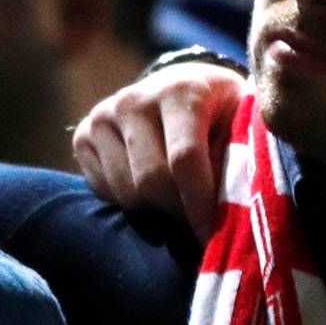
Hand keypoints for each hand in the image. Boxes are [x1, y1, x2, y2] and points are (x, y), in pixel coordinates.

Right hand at [71, 61, 244, 239]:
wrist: (180, 85)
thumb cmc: (221, 112)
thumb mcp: (243, 126)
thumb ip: (239, 160)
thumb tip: (233, 210)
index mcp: (180, 91)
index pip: (184, 159)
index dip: (199, 205)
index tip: (213, 238)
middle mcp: (133, 100)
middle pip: (151, 181)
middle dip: (179, 212)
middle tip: (198, 223)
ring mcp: (102, 117)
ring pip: (127, 193)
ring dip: (156, 210)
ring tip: (179, 201)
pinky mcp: (82, 136)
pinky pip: (105, 192)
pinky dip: (131, 202)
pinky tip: (151, 188)